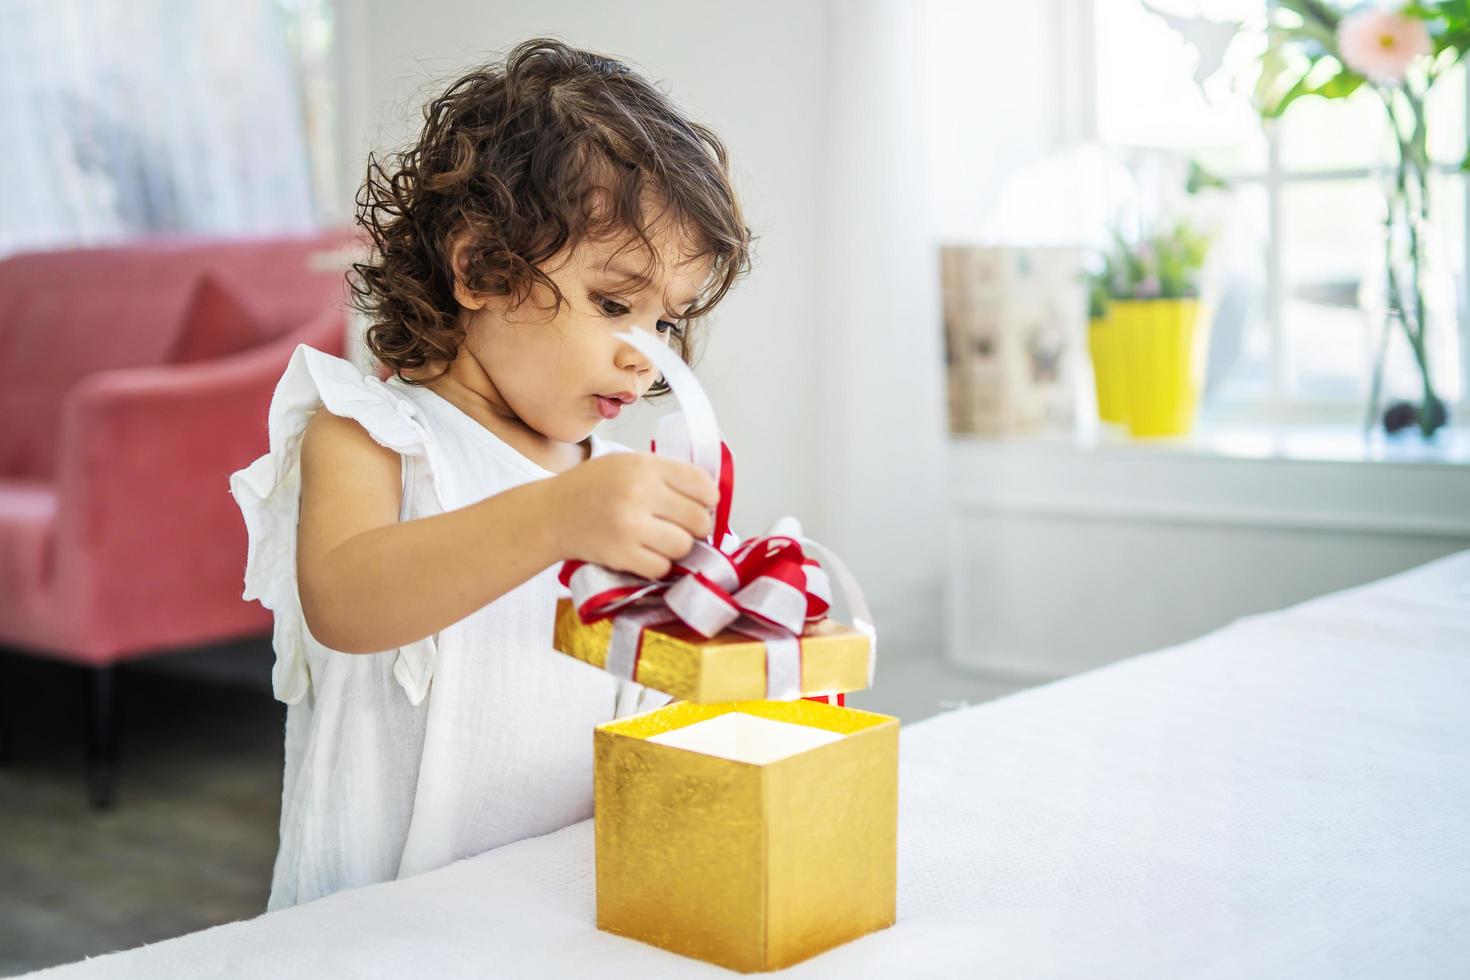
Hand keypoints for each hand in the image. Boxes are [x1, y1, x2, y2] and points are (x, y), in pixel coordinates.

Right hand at [548, 453, 718, 579]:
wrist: (550, 513)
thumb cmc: (593, 487)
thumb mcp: (628, 464)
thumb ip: (667, 475)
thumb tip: (711, 500)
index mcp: (644, 466)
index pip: (702, 485)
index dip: (708, 499)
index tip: (700, 505)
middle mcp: (638, 492)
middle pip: (699, 519)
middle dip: (696, 527)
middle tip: (680, 527)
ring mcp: (628, 525)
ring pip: (683, 546)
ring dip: (676, 548)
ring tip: (659, 540)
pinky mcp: (619, 554)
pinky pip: (661, 568)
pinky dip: (657, 565)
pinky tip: (643, 553)